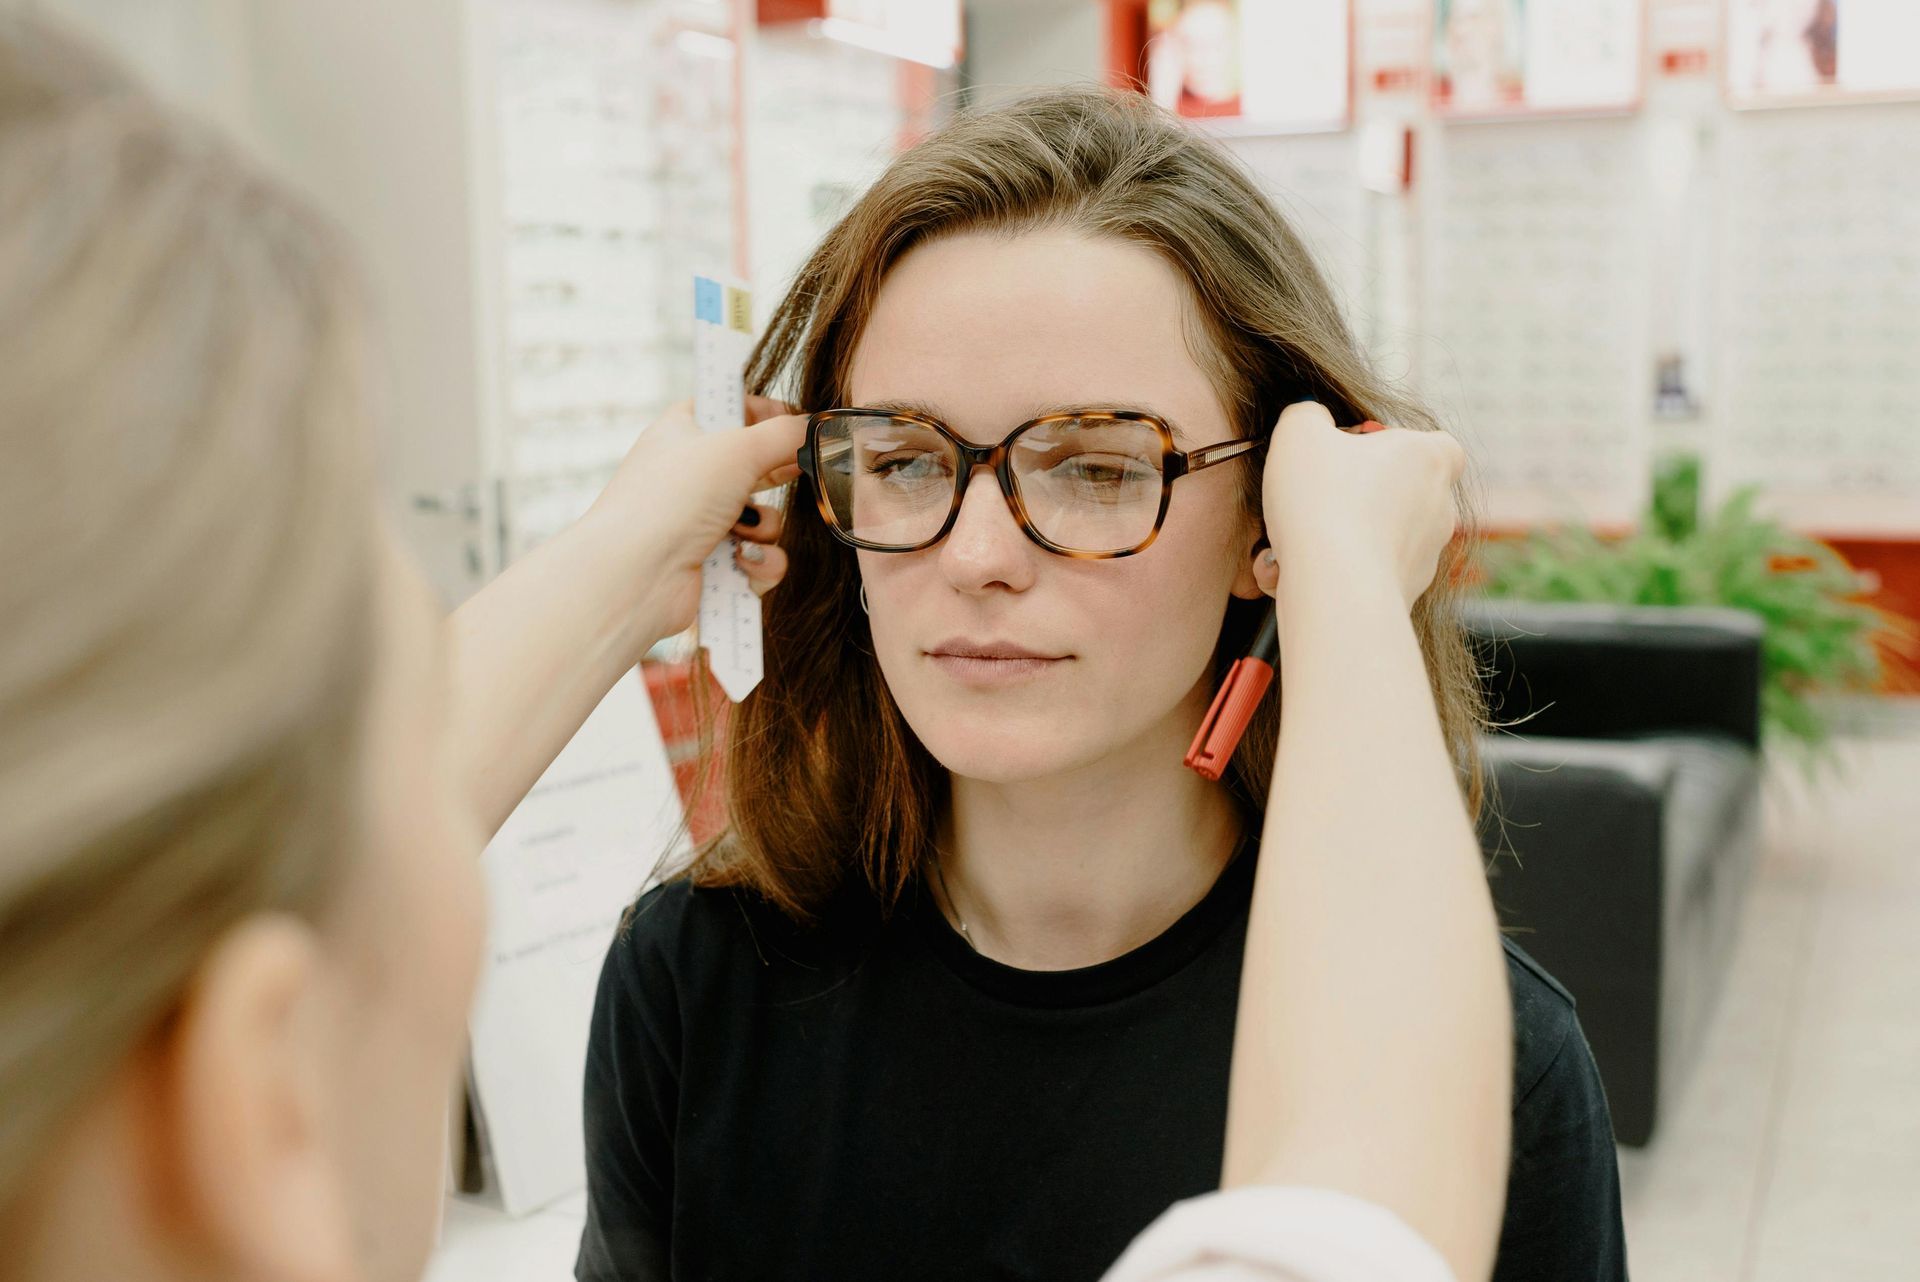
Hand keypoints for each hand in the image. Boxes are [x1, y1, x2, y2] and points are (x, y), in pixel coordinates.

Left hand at [583, 394, 805, 642]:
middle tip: (791, 471)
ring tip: (743, 535)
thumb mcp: (736, 449)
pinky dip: (759, 563)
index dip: (763, 412)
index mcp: (683, 432)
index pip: (728, 408)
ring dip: (765, 529)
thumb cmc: (672, 500)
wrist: (634, 575)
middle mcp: (690, 476)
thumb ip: (785, 434)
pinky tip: (742, 563)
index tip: (794, 420)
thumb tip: (815, 429)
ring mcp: (699, 522)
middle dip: (775, 475)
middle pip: (753, 465)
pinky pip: (758, 558)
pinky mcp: (711, 564)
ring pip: (763, 519)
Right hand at [1250, 401, 1465, 610]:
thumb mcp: (1298, 432)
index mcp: (1429, 458)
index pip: (1434, 443)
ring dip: (1336, 536)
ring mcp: (1427, 553)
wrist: (1335, 586)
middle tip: (1313, 499)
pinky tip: (1293, 574)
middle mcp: (1440, 506)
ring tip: (1288, 545)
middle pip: (1399, 491)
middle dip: (1356, 496)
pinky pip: (1365, 573)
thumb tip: (1311, 418)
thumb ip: (1307, 414)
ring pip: (1377, 536)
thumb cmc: (1322, 500)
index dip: (1393, 445)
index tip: (1351, 453)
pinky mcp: (1406, 592)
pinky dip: (1334, 571)